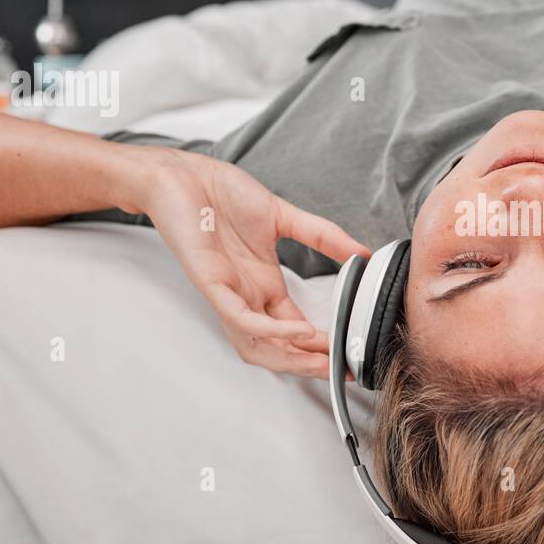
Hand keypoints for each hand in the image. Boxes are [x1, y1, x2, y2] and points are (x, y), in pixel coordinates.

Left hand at [137, 150, 369, 376]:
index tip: (354, 351)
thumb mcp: (283, 216)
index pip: (296, 329)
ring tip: (325, 360)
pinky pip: (242, 319)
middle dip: (311, 364)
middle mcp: (247, 296)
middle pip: (278, 348)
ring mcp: (229, 293)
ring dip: (292, 358)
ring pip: (258, 344)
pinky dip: (272, 331)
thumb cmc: (221, 193)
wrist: (182, 173)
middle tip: (345, 370)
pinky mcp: (211, 283)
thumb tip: (361, 252)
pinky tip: (301, 331)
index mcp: (264, 285)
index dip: (323, 345)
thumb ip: (322, 235)